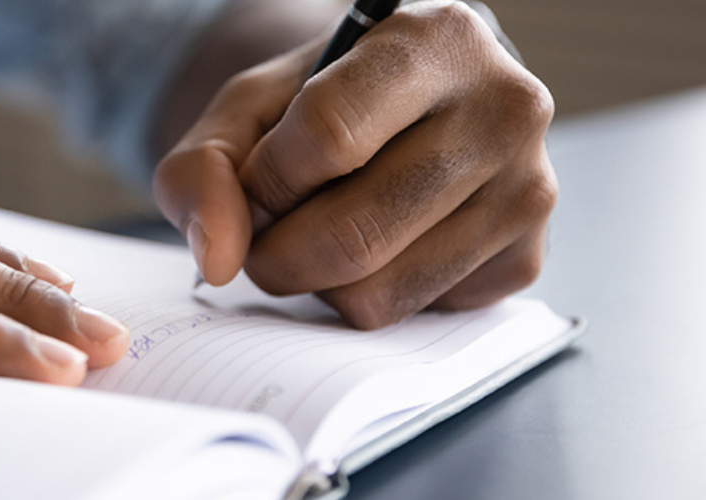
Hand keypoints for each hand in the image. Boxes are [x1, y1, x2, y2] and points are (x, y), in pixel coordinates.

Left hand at [154, 0, 556, 328]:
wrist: (403, 113)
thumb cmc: (320, 104)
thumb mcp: (245, 109)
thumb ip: (203, 168)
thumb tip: (221, 260)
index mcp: (438, 39)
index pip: (329, 136)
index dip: (267, 180)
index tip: (257, 181)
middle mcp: (505, 108)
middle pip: (352, 234)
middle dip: (277, 253)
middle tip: (266, 233)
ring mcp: (528, 190)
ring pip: (379, 292)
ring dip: (317, 283)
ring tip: (320, 232)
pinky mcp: (527, 260)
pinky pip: (412, 317)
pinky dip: (368, 297)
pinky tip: (377, 247)